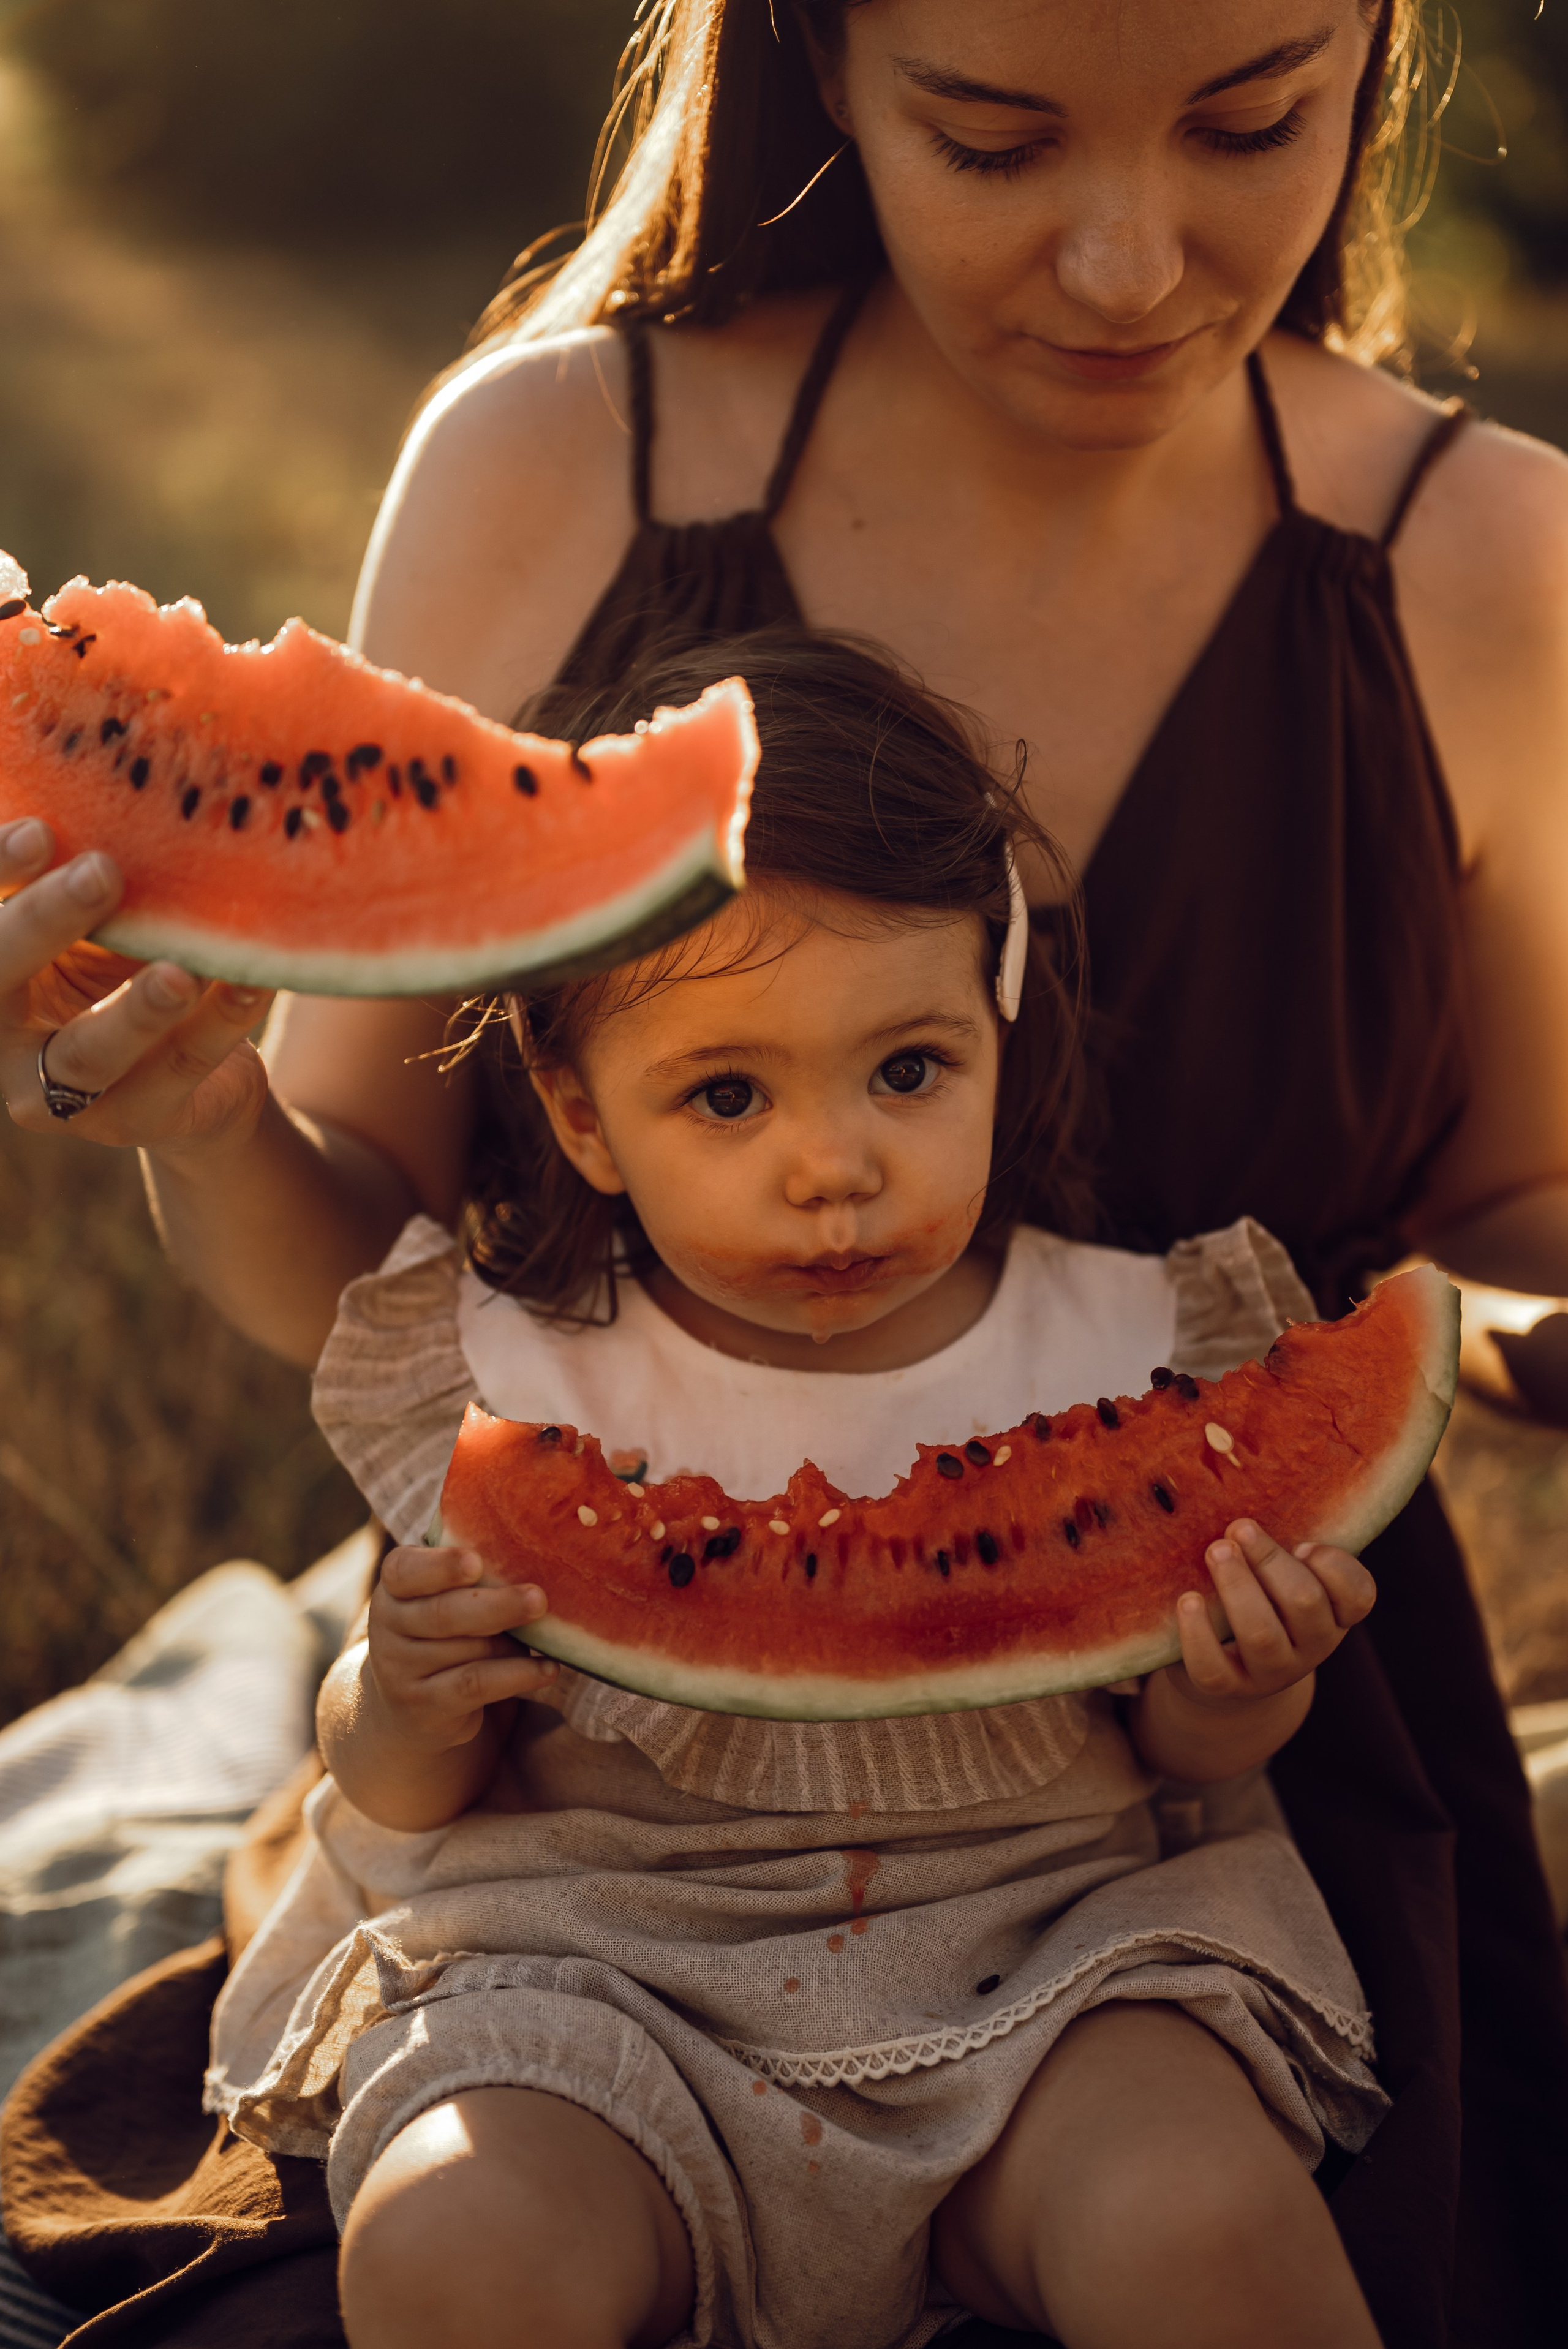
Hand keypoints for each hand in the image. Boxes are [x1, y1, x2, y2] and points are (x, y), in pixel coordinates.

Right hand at [0, 817, 273, 1155]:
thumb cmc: (125, 978)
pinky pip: (180, 1069)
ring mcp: (65, 1096)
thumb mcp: (100, 929)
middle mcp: (3, 1042)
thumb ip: (92, 884)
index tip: (41, 829)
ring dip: (135, 1009)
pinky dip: (220, 1022)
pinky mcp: (137, 1122)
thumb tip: (122, 775)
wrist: (194, 1086)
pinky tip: (253, 980)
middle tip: (102, 871)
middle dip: (46, 923)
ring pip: (89, 1053)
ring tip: (178, 971)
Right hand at [365, 1544, 557, 1750]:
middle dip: (496, 1606)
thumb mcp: (444, 1599)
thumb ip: (472, 1580)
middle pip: (443, 1614)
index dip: (440, 1566)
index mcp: (394, 1589)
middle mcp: (387, 1628)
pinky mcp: (423, 1707)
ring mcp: (400, 1671)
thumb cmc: (444, 1633)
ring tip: (546, 1636)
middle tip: (538, 1598)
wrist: (410, 1704)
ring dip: (512, 1644)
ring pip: (466, 1651)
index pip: (403, 1571)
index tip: (476, 1563)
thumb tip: (533, 1563)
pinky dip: (517, 1675)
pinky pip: (476, 1686)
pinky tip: (548, 1668)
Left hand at [1167, 1518, 1374, 1711]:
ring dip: (1237, 1587)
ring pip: (1261, 1634)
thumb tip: (1244, 1485)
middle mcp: (1312, 1644)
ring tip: (1215, 1552)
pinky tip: (1187, 1600)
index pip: (1358, 1593)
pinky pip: (1213, 1668)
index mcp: (1334, 1612)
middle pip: (1304, 1602)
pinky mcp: (1229, 1687)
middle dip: (1269, 1561)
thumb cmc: (1261, 1595)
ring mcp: (1272, 1671)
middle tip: (1238, 1528)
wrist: (1231, 1665)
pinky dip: (1198, 1633)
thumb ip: (1282, 1542)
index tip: (1303, 1543)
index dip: (1334, 1567)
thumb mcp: (1282, 1571)